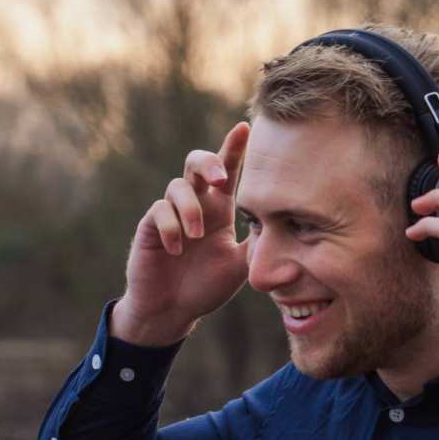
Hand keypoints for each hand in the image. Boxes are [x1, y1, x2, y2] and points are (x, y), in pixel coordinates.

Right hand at [111, 122, 250, 346]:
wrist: (172, 311)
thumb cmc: (206, 287)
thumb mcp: (241, 265)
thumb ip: (258, 242)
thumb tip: (289, 223)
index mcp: (219, 209)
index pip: (228, 170)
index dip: (234, 148)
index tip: (246, 128)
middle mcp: (194, 205)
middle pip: (195, 162)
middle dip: (208, 163)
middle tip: (221, 179)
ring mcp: (169, 214)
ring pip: (177, 186)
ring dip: (190, 208)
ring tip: (196, 235)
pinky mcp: (149, 228)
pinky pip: (158, 211)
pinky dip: (171, 226)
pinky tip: (178, 248)